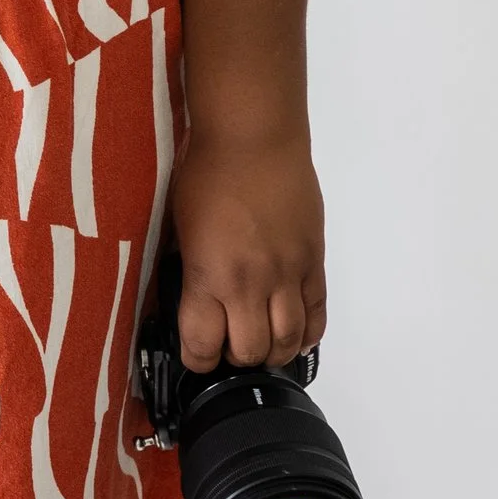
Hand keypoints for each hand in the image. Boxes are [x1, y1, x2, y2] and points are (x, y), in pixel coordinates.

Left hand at [169, 127, 324, 370]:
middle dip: (236, 359)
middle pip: (251, 352)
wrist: (255, 137)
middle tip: (229, 346)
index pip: (203, 345)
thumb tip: (189, 302)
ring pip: (288, 342)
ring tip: (261, 341)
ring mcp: (288, 274)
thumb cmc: (206, 173)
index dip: (197, 361)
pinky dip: (307, 333)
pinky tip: (294, 334)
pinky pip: (317, 313)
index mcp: (207, 275)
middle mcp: (250, 283)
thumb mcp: (180, 228)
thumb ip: (189, 270)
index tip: (196, 356)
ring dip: (273, 351)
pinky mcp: (314, 261)